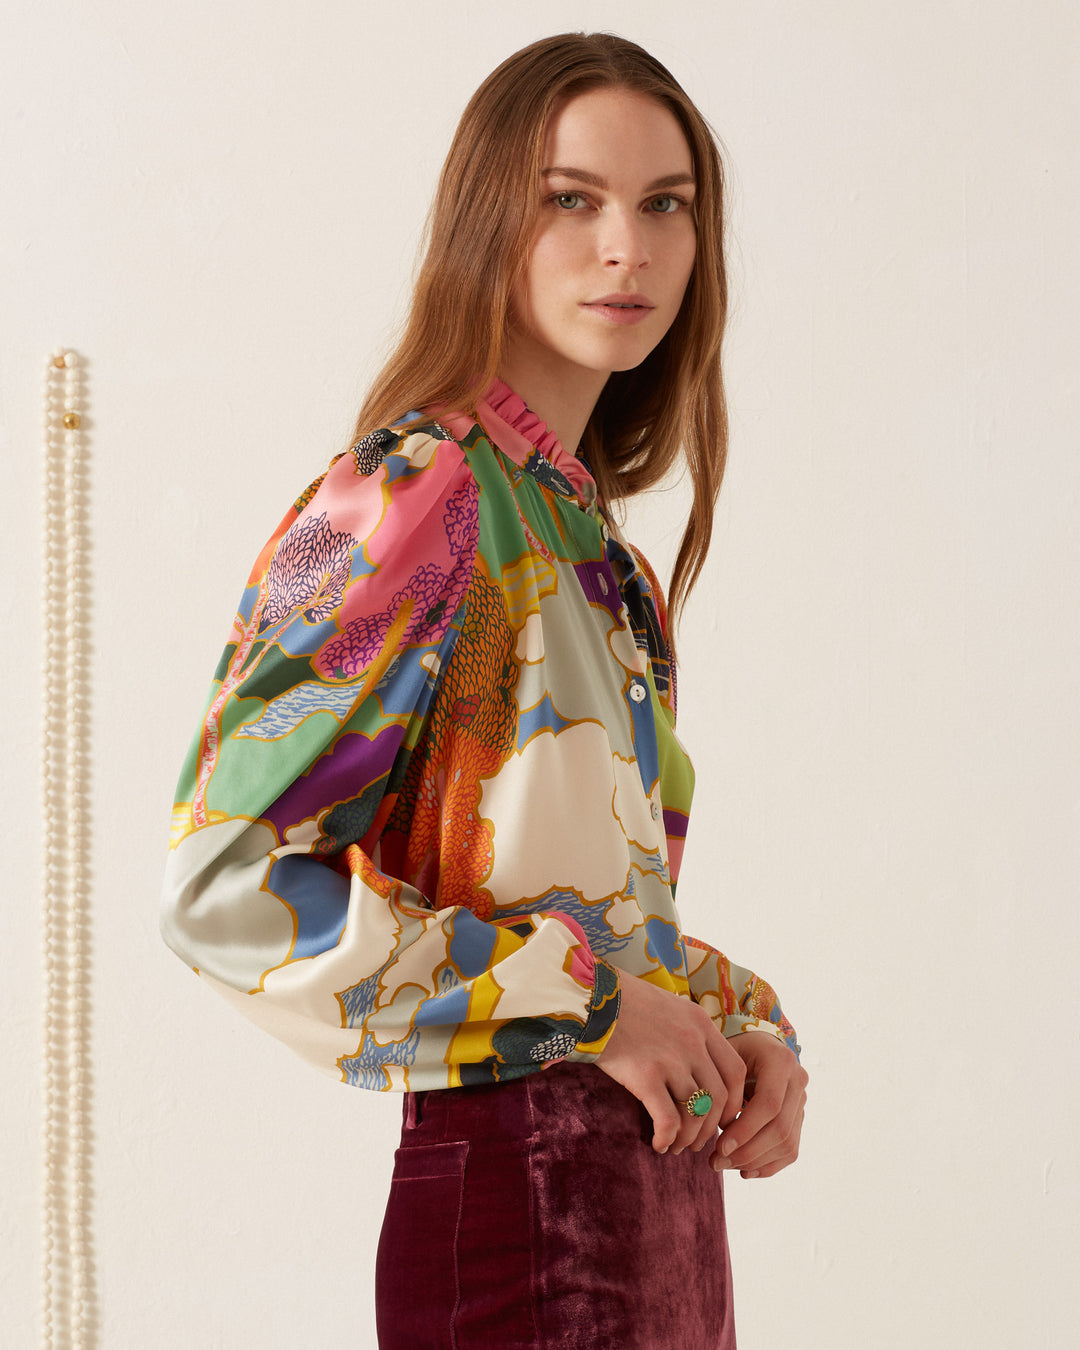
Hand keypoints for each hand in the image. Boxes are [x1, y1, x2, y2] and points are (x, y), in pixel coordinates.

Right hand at [594, 969, 746, 1155]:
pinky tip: (658, 1144)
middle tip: (697, 1142)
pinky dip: (666, 1138)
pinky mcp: (646, 1075)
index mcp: (701, 1023)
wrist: (591, 995)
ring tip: (676, 1146)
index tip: (722, 1117)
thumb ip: (687, 1032)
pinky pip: (668, 1120)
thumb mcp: (669, 1006)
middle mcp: (693, 1042)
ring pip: (696, 1113)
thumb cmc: (624, 1001)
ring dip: (689, 1138)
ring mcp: (671, 1059)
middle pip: (720, 1097)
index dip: (734, 1102)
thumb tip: (695, 1068)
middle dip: (711, 1128)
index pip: (735, 1071)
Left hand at [710, 1031, 807, 1178]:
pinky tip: (744, 1170)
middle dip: (747, 1151)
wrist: (754, 1044)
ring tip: (723, 1164)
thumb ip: (724, 1087)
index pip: (769, 1104)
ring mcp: (802, 1101)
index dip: (745, 1130)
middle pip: (780, 1128)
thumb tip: (718, 1132)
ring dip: (754, 1162)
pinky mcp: (799, 1118)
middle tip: (716, 1161)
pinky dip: (767, 1165)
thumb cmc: (732, 1049)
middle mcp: (798, 1081)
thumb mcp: (724, 1056)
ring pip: (787, 1144)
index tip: (719, 1147)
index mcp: (781, 1060)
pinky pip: (790, 1150)